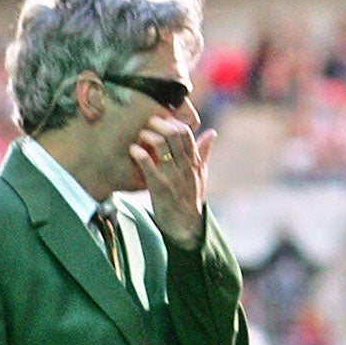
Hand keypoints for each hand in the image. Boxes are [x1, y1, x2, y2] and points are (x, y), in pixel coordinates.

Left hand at [132, 115, 213, 250]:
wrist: (185, 225)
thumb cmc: (191, 198)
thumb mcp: (201, 174)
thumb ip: (204, 152)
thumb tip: (212, 132)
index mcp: (194, 162)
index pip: (187, 133)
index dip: (174, 122)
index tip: (163, 119)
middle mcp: (184, 166)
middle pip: (174, 134)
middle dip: (159, 124)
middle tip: (148, 122)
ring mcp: (172, 176)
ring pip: (162, 146)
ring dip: (148, 136)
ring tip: (140, 135)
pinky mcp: (159, 188)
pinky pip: (148, 166)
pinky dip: (139, 154)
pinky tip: (133, 150)